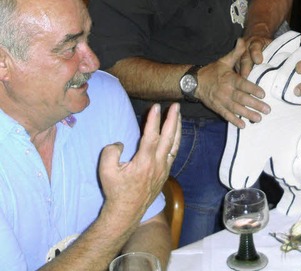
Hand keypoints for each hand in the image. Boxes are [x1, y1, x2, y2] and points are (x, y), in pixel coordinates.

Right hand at [99, 102, 180, 221]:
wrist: (127, 211)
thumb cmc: (116, 190)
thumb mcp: (105, 171)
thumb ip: (111, 152)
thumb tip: (121, 143)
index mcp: (144, 163)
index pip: (151, 137)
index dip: (154, 121)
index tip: (157, 107)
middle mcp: (157, 164)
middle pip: (169, 138)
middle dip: (173, 120)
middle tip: (176, 106)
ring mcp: (164, 169)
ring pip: (175, 145)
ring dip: (177, 128)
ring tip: (178, 114)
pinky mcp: (165, 172)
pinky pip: (173, 152)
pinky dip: (175, 140)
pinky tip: (175, 132)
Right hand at [198, 39, 268, 127]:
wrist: (194, 82)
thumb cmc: (212, 71)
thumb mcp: (223, 61)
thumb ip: (236, 53)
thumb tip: (242, 40)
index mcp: (229, 79)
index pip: (243, 84)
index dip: (252, 89)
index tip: (263, 94)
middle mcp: (226, 90)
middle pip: (242, 98)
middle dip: (255, 105)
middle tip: (267, 109)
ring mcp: (221, 100)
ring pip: (236, 108)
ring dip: (247, 114)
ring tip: (259, 119)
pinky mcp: (217, 108)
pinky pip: (226, 115)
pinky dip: (234, 120)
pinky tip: (243, 125)